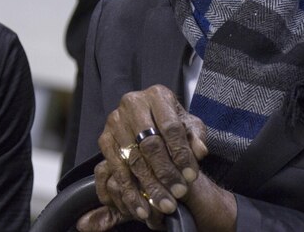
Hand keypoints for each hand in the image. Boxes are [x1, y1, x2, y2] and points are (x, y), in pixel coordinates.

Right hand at [89, 85, 208, 224]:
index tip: (191, 176)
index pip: (170, 127)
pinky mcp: (104, 138)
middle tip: (179, 193)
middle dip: (166, 172)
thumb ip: (196, 137)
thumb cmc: (172, 124)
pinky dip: (130, 191)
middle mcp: (132, 104)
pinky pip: (117, 168)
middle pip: (150, 144)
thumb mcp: (190, 125)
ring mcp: (115, 121)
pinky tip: (142, 207)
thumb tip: (200, 152)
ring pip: (134, 159)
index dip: (181, 153)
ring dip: (150, 185)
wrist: (150, 120)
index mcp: (157, 95)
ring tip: (165, 205)